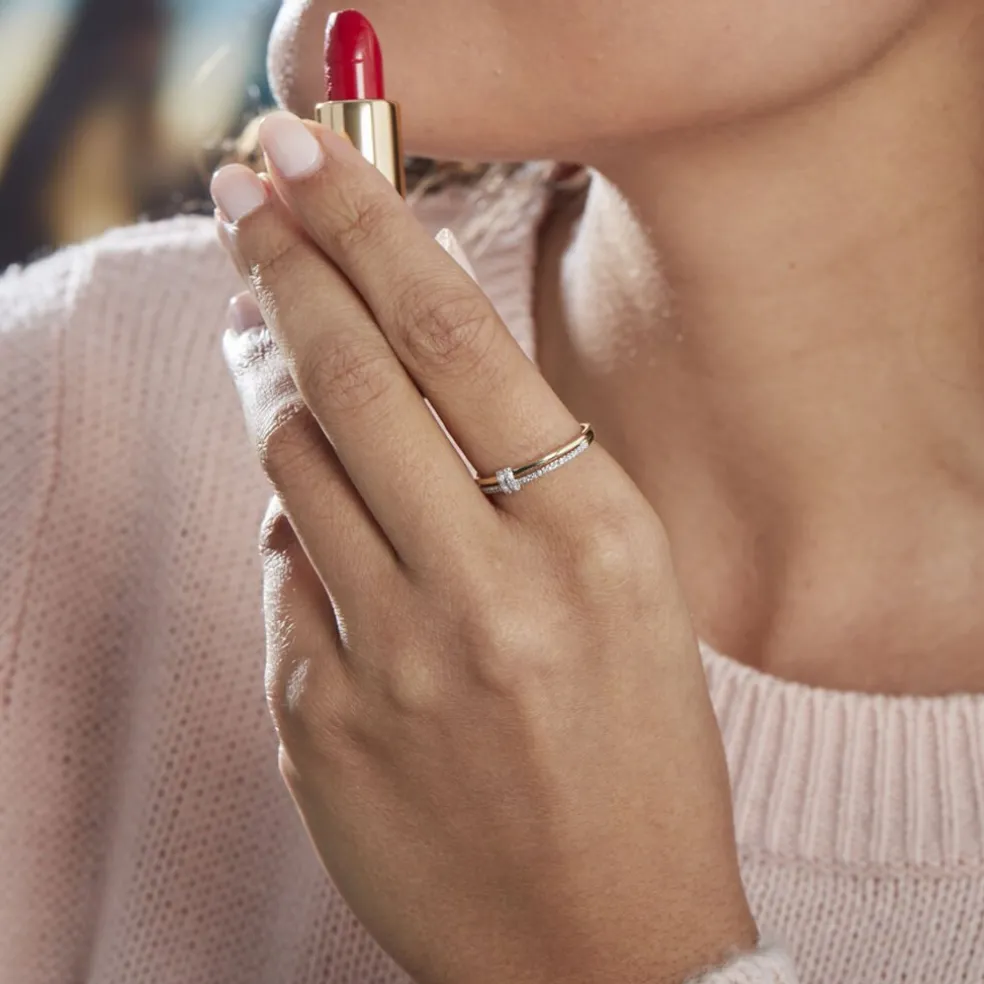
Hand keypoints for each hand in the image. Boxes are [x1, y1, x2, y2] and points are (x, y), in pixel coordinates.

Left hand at [212, 110, 756, 983]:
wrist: (603, 945)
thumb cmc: (635, 757)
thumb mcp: (627, 589)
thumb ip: (517, 476)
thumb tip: (387, 382)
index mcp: (596, 542)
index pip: (457, 337)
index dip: (369, 224)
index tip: (311, 159)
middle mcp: (489, 592)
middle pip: (350, 375)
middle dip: (288, 263)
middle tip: (251, 194)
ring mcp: (390, 664)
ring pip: (290, 464)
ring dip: (286, 402)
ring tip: (300, 382)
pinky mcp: (316, 727)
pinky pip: (280, 574)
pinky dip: (299, 536)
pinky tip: (343, 556)